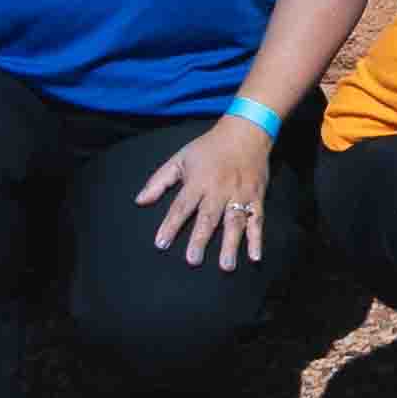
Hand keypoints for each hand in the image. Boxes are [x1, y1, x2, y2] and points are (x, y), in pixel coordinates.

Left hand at [137, 113, 275, 265]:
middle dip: (200, 238)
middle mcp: (219, 189)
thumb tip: (139, 201)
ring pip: (235, 222)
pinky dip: (257, 239)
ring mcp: (240, 194)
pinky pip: (257, 220)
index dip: (170, 225)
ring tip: (225, 266)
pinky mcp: (257, 197)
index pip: (181, 206)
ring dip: (230, 244)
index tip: (160, 244)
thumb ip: (159, 181)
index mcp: (198, 180)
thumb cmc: (209, 147)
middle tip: (193, 260)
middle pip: (209, 217)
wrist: (246, 131)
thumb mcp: (180, 158)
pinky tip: (255, 256)